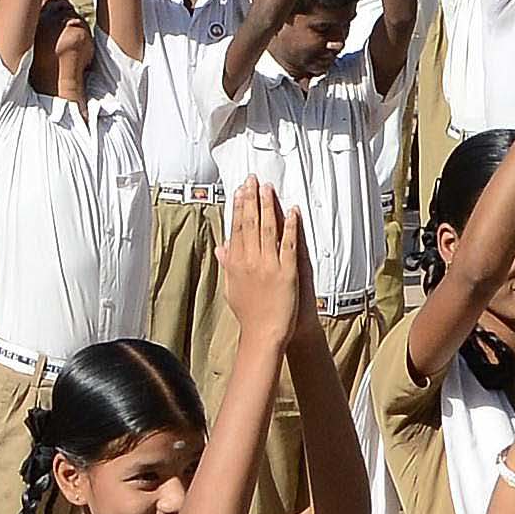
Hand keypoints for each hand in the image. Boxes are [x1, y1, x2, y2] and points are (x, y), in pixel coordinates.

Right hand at [221, 179, 306, 328]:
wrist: (265, 333)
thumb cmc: (249, 314)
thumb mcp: (232, 287)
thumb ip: (228, 265)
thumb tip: (222, 248)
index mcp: (236, 263)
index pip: (237, 228)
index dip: (238, 207)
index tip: (239, 190)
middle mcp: (250, 261)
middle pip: (250, 223)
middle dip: (251, 199)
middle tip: (253, 180)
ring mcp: (269, 265)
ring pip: (268, 228)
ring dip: (268, 206)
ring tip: (268, 188)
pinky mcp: (287, 271)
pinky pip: (289, 243)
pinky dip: (290, 226)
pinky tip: (291, 211)